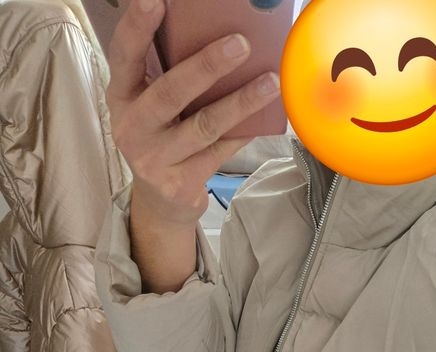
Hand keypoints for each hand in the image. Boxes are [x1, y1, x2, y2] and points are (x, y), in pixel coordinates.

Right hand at [105, 0, 281, 227]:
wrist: (160, 202)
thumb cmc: (162, 138)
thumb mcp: (153, 105)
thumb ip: (168, 74)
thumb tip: (216, 33)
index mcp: (121, 97)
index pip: (124, 56)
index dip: (137, 27)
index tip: (154, 0)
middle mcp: (132, 127)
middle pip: (171, 92)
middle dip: (207, 66)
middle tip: (240, 44)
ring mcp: (155, 159)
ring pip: (204, 125)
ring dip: (241, 102)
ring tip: (269, 81)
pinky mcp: (180, 183)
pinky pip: (220, 151)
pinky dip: (244, 131)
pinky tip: (265, 115)